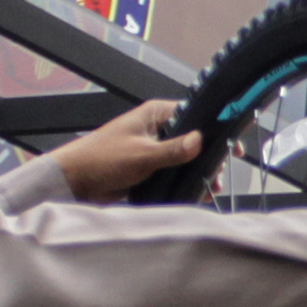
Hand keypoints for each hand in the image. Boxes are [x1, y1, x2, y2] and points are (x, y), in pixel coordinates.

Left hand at [48, 100, 205, 201]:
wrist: (75, 182)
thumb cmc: (102, 160)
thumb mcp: (142, 155)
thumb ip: (173, 149)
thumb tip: (200, 141)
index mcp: (155, 114)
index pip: (195, 114)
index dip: (215, 129)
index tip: (232, 147)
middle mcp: (156, 128)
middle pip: (194, 138)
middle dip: (209, 158)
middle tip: (218, 176)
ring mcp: (153, 147)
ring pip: (185, 157)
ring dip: (198, 172)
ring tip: (210, 189)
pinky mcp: (148, 166)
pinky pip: (173, 171)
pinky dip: (185, 180)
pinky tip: (196, 193)